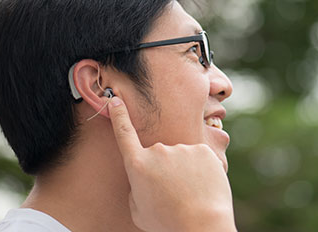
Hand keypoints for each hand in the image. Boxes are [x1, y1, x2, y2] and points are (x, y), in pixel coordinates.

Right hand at [107, 96, 235, 231]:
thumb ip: (136, 187)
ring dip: (184, 172)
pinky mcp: (202, 150)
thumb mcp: (138, 210)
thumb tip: (144, 176)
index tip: (114, 99)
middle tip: (173, 195)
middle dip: (164, 171)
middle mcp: (157, 151)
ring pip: (181, 158)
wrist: (201, 225)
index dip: (118, 115)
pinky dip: (201, 171)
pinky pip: (199, 158)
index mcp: (137, 165)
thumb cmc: (167, 223)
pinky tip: (202, 187)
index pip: (124, 133)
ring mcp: (181, 148)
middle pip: (159, 156)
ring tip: (189, 194)